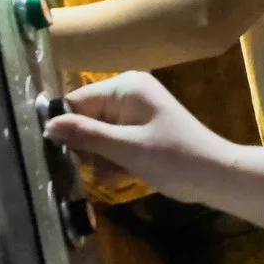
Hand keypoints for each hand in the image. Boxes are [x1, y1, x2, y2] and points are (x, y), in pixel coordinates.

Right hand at [44, 73, 263, 231]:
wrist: (214, 176)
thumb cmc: (173, 158)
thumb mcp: (126, 148)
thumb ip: (86, 135)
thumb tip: (49, 125)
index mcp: (126, 87)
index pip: (78, 101)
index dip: (69, 127)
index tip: (65, 155)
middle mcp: (129, 93)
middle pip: (87, 119)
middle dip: (90, 147)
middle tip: (103, 166)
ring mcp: (136, 112)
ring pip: (99, 135)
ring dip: (102, 158)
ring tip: (118, 173)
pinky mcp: (142, 131)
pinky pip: (114, 143)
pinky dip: (115, 160)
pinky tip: (123, 175)